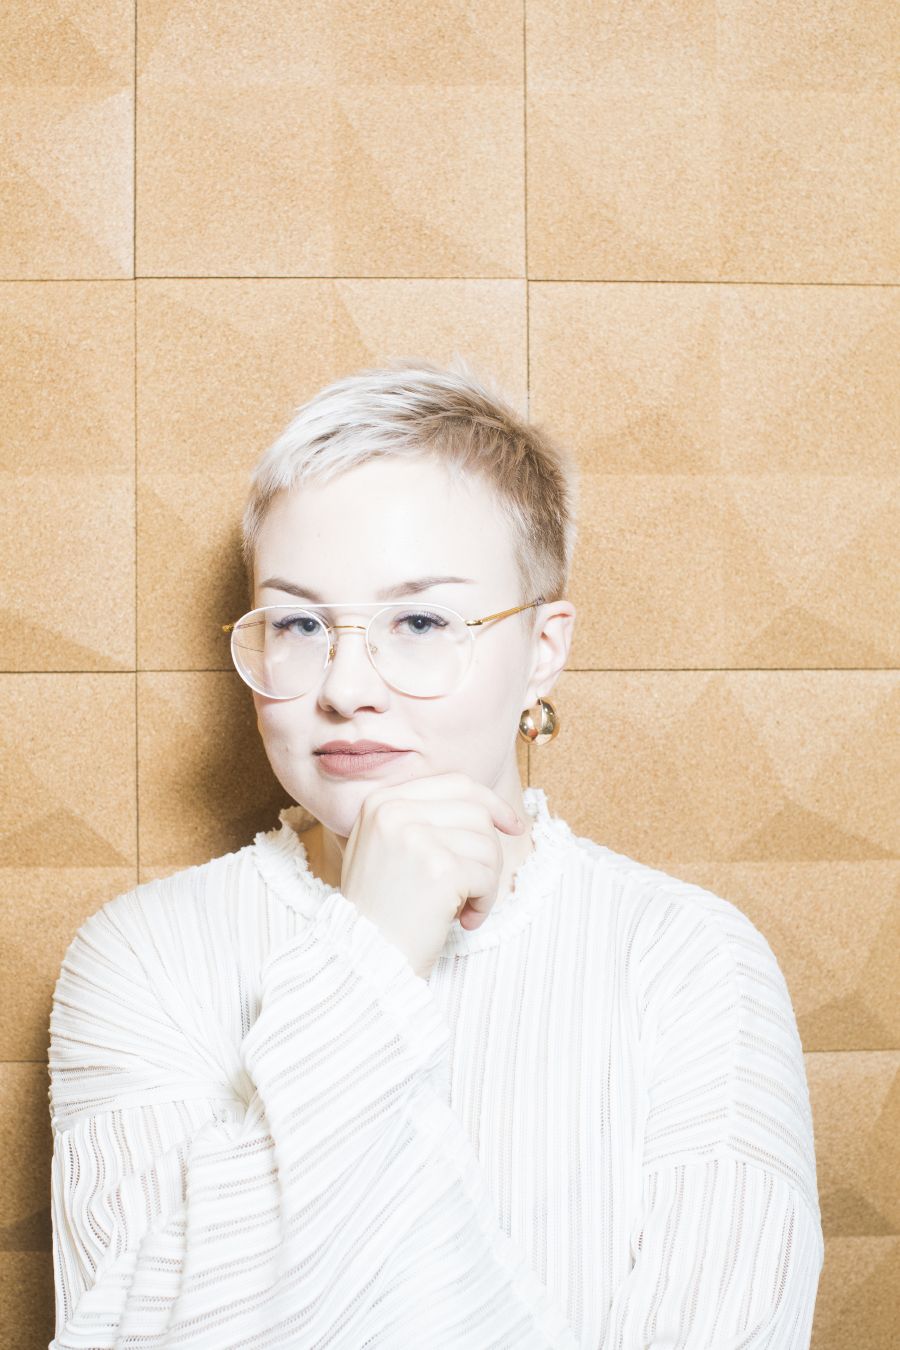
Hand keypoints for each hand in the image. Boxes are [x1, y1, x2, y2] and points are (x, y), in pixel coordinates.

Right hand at [340, 771, 527, 979]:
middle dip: (488, 852)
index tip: (512, 826)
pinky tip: (463, 919)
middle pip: (477, 814)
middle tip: (474, 885)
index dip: (491, 803)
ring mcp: (416, 838)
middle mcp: (395, 812)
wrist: (363, 957)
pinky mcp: (440, 869)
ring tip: (462, 906)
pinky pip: (488, 876)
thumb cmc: (381, 908)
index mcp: (382, 801)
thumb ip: (423, 818)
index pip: (456, 784)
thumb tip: (492, 811)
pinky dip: (484, 903)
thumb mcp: (386, 846)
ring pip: (487, 845)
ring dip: (486, 881)